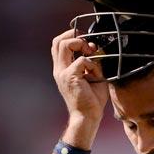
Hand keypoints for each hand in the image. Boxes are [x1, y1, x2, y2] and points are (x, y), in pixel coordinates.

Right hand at [51, 29, 107, 144]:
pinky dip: (92, 64)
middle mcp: (59, 70)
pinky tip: (96, 75)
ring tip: (91, 53)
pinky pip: (81, 60)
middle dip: (74, 36)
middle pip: (57, 41)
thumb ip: (92, 63)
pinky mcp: (70, 77)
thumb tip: (96, 49)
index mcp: (62, 70)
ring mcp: (62, 73)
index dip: (71, 37)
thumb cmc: (92, 100)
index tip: (86, 42)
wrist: (88, 117)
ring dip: (80, 44)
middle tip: (88, 44)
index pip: (58, 45)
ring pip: (64, 44)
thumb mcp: (92, 77)